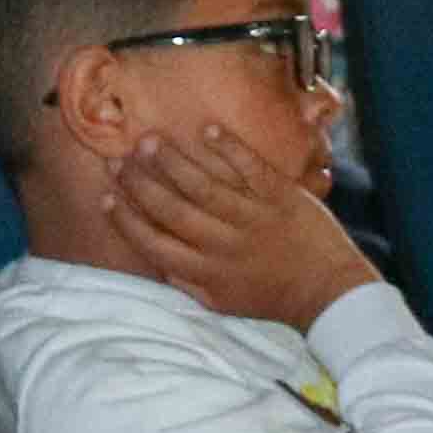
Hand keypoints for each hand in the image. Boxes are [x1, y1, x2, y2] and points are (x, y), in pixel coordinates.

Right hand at [113, 124, 373, 332]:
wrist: (327, 289)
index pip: (154, 243)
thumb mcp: (222, 301)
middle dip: (140, 183)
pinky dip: (227, 148)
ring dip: (173, 161)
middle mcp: (224, 243)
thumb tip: (154, 258)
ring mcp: (252, 216)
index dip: (126, 219)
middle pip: (172, 209)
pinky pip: (249, 167)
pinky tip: (206, 130)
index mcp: (207, 271)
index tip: (105, 197)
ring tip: (148, 141)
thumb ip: (187, 281)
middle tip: (118, 160)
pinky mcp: (280, 195)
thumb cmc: (271, 296)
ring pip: (203, 184)